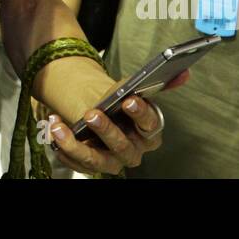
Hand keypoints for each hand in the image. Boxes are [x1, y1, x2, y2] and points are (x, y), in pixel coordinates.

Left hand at [46, 69, 188, 175]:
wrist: (99, 111)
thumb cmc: (119, 101)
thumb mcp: (134, 88)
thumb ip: (158, 81)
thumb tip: (183, 73)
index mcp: (149, 132)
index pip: (150, 126)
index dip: (140, 114)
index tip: (128, 100)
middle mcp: (134, 151)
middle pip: (123, 146)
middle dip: (107, 131)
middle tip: (91, 113)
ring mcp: (112, 161)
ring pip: (98, 160)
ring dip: (77, 145)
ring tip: (60, 126)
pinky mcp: (91, 166)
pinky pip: (78, 162)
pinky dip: (64, 147)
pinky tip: (54, 129)